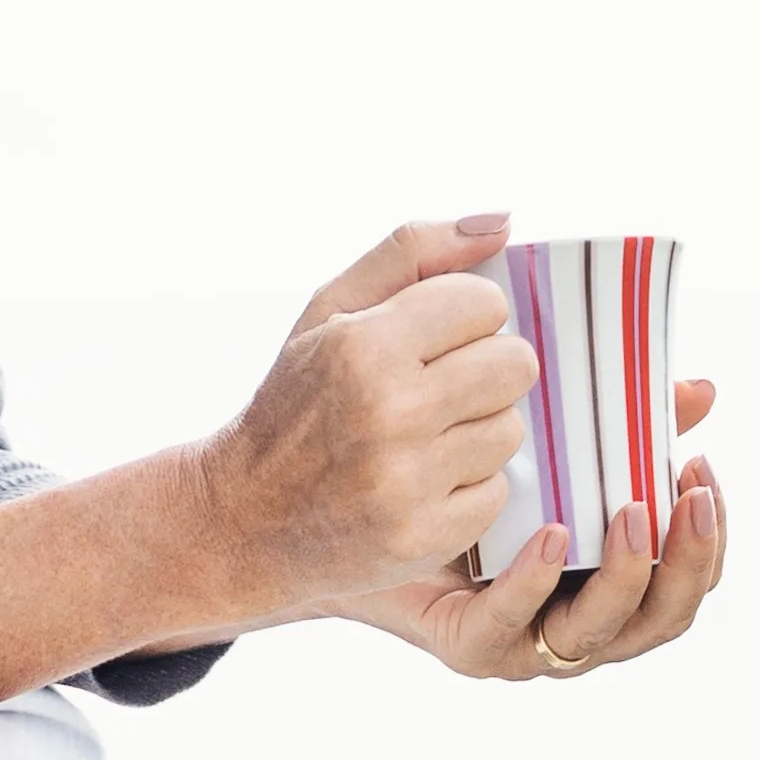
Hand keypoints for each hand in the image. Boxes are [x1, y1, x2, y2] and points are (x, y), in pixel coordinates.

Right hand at [192, 218, 540, 619]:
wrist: (242, 519)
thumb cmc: (294, 402)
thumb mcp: (329, 308)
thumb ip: (413, 252)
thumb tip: (504, 223)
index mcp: (364, 344)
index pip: (486, 304)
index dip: (465, 318)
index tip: (433, 339)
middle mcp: (388, 410)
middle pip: (516, 365)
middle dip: (484, 371)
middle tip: (438, 388)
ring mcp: (407, 480)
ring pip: (510, 429)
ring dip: (476, 431)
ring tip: (422, 439)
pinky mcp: (424, 536)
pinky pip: (497, 493)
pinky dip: (467, 489)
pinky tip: (421, 483)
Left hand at [347, 372, 729, 684]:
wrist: (344, 512)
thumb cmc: (453, 472)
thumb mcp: (542, 435)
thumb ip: (618, 420)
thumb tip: (702, 390)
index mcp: (606, 575)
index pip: (686, 578)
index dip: (709, 536)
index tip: (703, 469)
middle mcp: (578, 617)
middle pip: (664, 617)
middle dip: (690, 561)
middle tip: (693, 496)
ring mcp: (528, 641)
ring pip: (604, 633)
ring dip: (629, 576)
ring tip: (634, 514)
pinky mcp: (471, 646)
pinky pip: (510, 629)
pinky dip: (536, 586)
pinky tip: (549, 538)